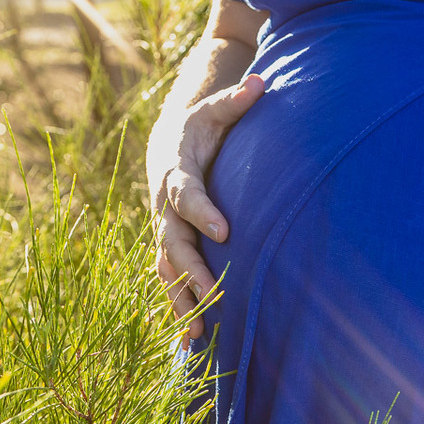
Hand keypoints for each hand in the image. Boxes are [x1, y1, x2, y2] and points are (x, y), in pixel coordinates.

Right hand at [149, 74, 264, 345]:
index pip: (187, 196)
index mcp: (176, 174)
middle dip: (193, 272)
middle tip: (215, 298)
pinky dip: (178, 309)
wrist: (167, 148)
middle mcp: (164, 209)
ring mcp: (163, 233)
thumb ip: (236, 100)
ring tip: (198, 333)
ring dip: (181, 301)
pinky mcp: (168, 250)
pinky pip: (169, 283)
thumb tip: (260, 81)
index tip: (225, 230)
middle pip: (174, 244)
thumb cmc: (200, 130)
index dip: (203, 212)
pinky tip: (191, 342)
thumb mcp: (215, 112)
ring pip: (167, 271)